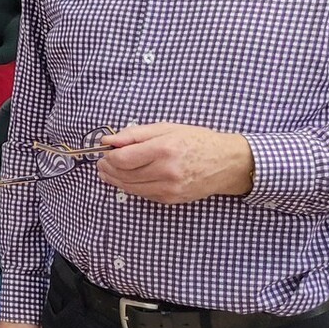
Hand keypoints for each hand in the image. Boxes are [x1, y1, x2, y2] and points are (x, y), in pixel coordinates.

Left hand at [96, 123, 253, 202]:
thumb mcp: (166, 128)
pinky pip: (143, 194)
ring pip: (130, 188)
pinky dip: (131, 186)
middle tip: (102, 162)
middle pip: (124, 174)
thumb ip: (134, 134)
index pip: (123, 159)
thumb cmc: (197, 140)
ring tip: (108, 172)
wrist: (227, 163)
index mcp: (164, 149)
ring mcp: (169, 188)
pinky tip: (128, 178)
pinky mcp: (171, 199)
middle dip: (108, 168)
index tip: (104, 152)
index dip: (108, 157)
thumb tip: (107, 140)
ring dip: (115, 180)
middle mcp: (166, 171)